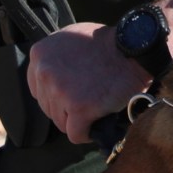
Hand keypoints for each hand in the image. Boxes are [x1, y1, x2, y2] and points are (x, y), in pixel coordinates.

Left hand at [25, 0, 172, 143]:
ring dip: (78, 120)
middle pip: (48, 108)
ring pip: (61, 123)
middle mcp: (44, 72)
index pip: (38, 90)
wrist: (134, 48)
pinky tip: (97, 122)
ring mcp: (60, 91)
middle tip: (89, 98)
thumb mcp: (70, 38)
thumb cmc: (107, 43)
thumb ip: (55, 57)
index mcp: (40, 54)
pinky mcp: (78, 108)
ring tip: (96, 107)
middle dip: (68, 108)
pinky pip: (76, 134)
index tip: (74, 92)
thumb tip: (51, 76)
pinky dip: (86, 133)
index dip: (58, 95)